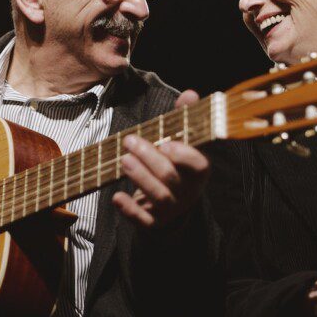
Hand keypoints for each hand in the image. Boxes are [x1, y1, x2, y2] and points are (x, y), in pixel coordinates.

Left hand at [112, 90, 209, 227]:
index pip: (199, 165)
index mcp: (197, 171)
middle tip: (129, 141)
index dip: (184, 155)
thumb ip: (184, 119)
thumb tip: (189, 93)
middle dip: (149, 157)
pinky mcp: (155, 223)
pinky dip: (130, 210)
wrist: (172, 210)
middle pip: (171, 176)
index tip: (166, 143)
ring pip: (159, 196)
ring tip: (123, 159)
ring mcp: (172, 209)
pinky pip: (144, 220)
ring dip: (140, 177)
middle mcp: (188, 192)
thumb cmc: (175, 168)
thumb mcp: (182, 145)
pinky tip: (117, 197)